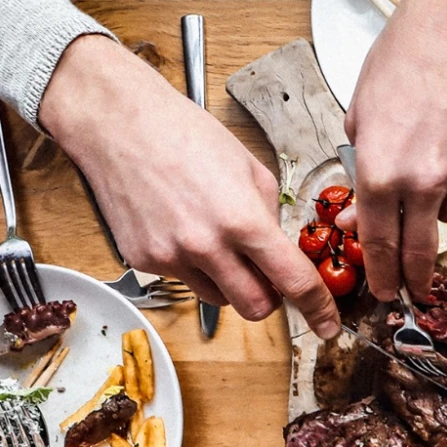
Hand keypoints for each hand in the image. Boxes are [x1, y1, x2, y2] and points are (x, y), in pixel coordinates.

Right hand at [39, 36, 339, 337]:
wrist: (118, 123)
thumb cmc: (184, 134)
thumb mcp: (251, 168)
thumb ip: (272, 215)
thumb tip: (281, 249)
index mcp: (243, 220)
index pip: (293, 282)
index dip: (318, 309)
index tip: (327, 324)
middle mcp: (206, 246)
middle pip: (256, 308)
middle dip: (270, 298)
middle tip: (267, 276)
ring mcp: (171, 257)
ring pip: (219, 298)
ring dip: (230, 282)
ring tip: (217, 238)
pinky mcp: (144, 260)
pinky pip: (184, 279)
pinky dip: (193, 265)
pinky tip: (183, 226)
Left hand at [344, 0, 446, 302]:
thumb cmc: (406, 57)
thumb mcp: (361, 112)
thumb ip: (361, 166)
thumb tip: (359, 209)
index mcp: (381, 170)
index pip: (376, 240)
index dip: (377, 272)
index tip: (380, 290)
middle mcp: (422, 181)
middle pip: (417, 252)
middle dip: (412, 279)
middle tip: (410, 293)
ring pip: (443, 216)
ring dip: (430, 213)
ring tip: (424, 177)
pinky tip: (446, 142)